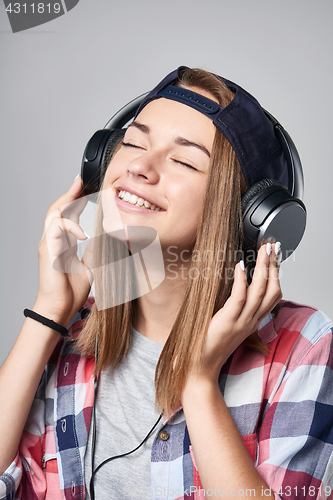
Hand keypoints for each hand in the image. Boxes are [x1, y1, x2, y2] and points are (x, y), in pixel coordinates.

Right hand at [33, 176, 93, 325]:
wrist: (59, 308)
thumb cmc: (71, 290)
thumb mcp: (91, 265)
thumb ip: (96, 249)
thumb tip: (106, 235)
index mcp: (63, 242)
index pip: (67, 215)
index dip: (75, 200)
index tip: (87, 187)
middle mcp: (53, 240)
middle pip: (58, 208)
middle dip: (70, 192)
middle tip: (82, 180)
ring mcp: (48, 243)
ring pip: (53, 213)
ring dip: (67, 200)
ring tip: (79, 189)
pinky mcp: (46, 249)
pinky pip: (56, 228)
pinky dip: (70, 226)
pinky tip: (83, 233)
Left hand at [190, 243, 281, 383]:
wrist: (199, 369)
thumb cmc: (208, 346)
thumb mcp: (226, 324)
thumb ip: (231, 308)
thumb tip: (229, 284)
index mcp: (252, 321)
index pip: (273, 295)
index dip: (276, 274)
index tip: (273, 257)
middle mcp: (251, 321)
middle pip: (272, 290)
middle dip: (274, 266)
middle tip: (272, 247)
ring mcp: (241, 322)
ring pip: (260, 291)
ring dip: (263, 268)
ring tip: (263, 251)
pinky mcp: (227, 321)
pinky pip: (239, 298)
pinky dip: (242, 280)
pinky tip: (240, 266)